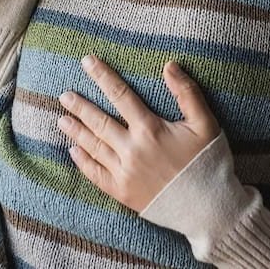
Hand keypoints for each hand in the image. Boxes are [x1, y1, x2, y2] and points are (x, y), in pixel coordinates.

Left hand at [56, 55, 221, 212]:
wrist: (207, 207)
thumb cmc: (208, 161)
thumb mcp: (206, 123)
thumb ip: (187, 92)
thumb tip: (169, 65)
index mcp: (150, 129)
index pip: (121, 95)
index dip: (103, 76)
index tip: (87, 62)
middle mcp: (132, 149)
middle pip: (100, 121)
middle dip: (80, 106)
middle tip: (64, 95)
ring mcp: (124, 172)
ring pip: (94, 147)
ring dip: (76, 131)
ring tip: (61, 119)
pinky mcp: (122, 192)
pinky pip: (96, 175)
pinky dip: (83, 162)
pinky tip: (73, 151)